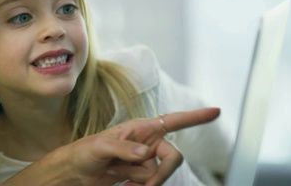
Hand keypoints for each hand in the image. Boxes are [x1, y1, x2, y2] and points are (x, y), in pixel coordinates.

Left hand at [61, 107, 220, 185]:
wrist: (73, 174)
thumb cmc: (82, 153)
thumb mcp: (98, 147)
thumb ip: (123, 148)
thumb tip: (146, 153)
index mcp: (140, 128)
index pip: (173, 121)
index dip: (195, 117)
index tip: (217, 111)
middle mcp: (147, 143)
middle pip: (173, 157)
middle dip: (162, 173)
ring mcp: (145, 161)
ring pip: (161, 175)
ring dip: (144, 183)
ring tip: (120, 178)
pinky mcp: (141, 176)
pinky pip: (152, 184)